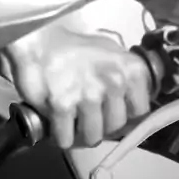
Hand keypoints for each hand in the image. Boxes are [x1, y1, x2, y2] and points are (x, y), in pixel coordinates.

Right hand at [3, 23, 150, 148]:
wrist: (37, 40)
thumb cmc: (74, 48)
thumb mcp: (110, 54)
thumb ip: (127, 80)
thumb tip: (135, 111)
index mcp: (130, 68)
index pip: (141, 111)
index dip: (124, 114)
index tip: (111, 109)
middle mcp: (114, 81)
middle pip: (115, 127)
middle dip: (100, 123)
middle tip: (85, 110)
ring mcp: (89, 95)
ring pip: (92, 137)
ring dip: (79, 131)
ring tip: (70, 116)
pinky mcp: (63, 105)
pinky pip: (66, 139)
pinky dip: (59, 134)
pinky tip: (56, 119)